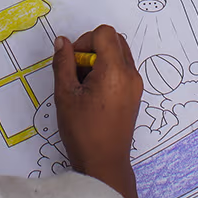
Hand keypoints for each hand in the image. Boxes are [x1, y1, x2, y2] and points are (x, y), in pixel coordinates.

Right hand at [51, 25, 143, 197]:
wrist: (104, 164)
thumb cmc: (83, 132)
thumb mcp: (65, 95)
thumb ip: (63, 63)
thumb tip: (61, 42)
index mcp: (115, 71)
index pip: (104, 33)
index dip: (85, 40)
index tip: (73, 61)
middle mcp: (130, 74)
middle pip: (114, 40)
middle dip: (93, 47)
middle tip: (77, 70)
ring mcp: (136, 85)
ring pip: (119, 53)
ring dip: (100, 58)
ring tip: (84, 84)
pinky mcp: (135, 94)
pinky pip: (123, 69)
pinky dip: (108, 70)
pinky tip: (93, 92)